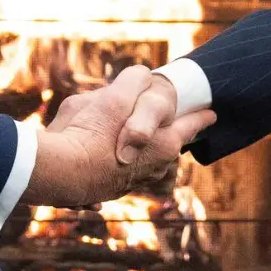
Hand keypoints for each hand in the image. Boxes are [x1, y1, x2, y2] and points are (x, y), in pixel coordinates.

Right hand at [24, 66, 214, 207]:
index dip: (201, 117)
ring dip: (134, 148)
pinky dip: (107, 163)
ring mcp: (130, 184)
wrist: (58, 174)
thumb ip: (135, 80)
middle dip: (163, 132)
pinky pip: (113, 173)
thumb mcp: (115, 94)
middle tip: (160, 121)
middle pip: (167, 145)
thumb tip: (140, 78)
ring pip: (141, 161)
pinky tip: (95, 156)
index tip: (211, 114)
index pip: (192, 125)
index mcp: (165, 144)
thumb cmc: (90, 132)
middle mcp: (155, 168)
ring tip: (120, 133)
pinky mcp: (105, 192)